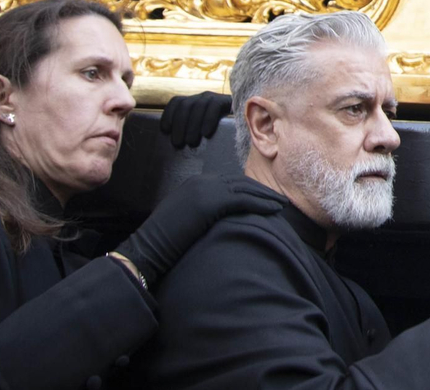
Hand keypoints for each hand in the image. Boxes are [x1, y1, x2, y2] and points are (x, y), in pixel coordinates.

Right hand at [114, 174, 283, 285]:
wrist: (147, 248)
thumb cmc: (164, 241)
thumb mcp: (185, 219)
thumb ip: (202, 212)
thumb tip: (221, 219)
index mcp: (196, 184)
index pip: (230, 183)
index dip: (249, 191)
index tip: (264, 199)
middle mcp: (202, 182)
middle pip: (240, 182)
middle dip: (261, 191)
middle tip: (278, 199)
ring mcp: (206, 189)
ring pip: (245, 189)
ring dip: (265, 197)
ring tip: (281, 204)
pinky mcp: (210, 201)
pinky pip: (243, 200)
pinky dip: (260, 204)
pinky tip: (273, 210)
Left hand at [159, 91, 232, 149]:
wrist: (247, 124)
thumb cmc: (220, 135)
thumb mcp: (201, 131)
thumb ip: (189, 133)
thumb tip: (175, 146)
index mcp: (193, 103)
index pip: (176, 102)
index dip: (168, 114)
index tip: (165, 130)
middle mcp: (202, 97)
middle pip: (184, 104)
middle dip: (179, 124)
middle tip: (178, 143)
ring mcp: (215, 97)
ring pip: (198, 105)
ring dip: (192, 125)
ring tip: (191, 142)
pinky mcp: (227, 101)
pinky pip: (214, 106)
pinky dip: (208, 119)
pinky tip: (206, 133)